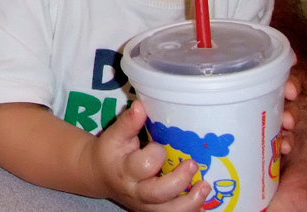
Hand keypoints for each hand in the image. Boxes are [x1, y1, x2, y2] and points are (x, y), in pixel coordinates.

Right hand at [85, 101, 210, 211]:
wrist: (101, 175)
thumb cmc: (111, 152)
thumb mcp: (115, 135)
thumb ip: (128, 122)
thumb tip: (141, 105)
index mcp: (124, 170)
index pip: (143, 165)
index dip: (156, 153)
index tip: (161, 143)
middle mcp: (135, 191)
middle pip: (157, 193)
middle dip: (178, 180)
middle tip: (192, 164)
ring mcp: (146, 205)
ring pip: (169, 211)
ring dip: (191, 202)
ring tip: (205, 186)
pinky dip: (191, 211)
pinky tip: (203, 201)